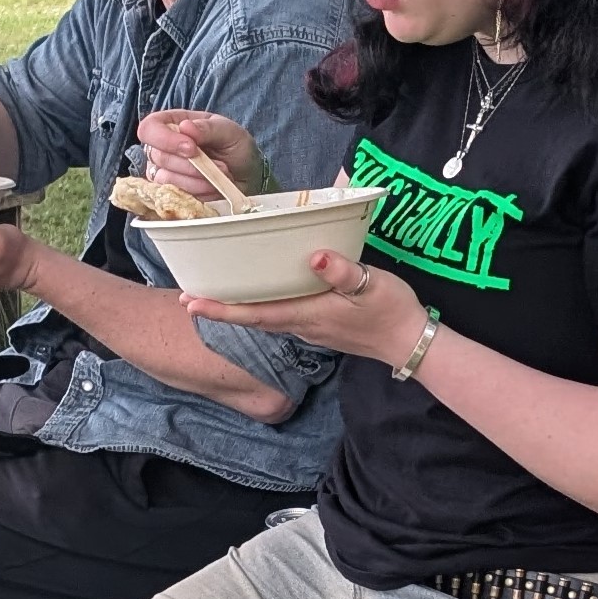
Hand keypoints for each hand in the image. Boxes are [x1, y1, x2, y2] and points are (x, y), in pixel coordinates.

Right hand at [139, 107, 269, 197]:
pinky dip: (199, 192)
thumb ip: (208, 128)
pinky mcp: (171, 193)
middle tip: (220, 165)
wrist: (248, 175)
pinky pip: (175, 196)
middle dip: (191, 165)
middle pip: (158, 157)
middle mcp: (162, 147)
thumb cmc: (235, 148)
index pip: (149, 129)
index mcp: (171, 124)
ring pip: (166, 179)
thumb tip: (185, 127)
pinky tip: (214, 187)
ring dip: (198, 180)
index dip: (165, 139)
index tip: (191, 148)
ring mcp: (164, 172)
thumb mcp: (229, 131)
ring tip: (221, 175)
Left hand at [185, 249, 426, 360]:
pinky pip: (279, 317)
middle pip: (251, 318)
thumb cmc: (391, 311)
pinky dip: (259, 308)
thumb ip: (344, 272)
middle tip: (187, 297)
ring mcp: (309, 328)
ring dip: (236, 310)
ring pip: (263, 319)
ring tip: (212, 297)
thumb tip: (315, 257)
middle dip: (219, 309)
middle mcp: (301, 325)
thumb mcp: (372, 285)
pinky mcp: (318, 325)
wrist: (410, 342)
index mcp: (308, 314)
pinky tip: (256, 297)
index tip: (192, 302)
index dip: (222, 308)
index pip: (256, 313)